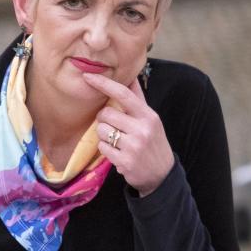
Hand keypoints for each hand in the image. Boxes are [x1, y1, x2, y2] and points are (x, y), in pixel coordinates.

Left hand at [82, 73, 174, 196]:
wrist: (162, 174)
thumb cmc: (153, 142)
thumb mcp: (151, 120)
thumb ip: (138, 99)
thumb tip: (131, 76)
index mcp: (148, 116)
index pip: (123, 94)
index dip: (104, 84)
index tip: (88, 76)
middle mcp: (142, 129)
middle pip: (106, 113)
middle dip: (104, 119)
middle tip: (114, 126)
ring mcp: (133, 146)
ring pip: (101, 131)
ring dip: (104, 136)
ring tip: (117, 142)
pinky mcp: (125, 161)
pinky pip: (102, 148)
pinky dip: (106, 150)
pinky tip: (118, 153)